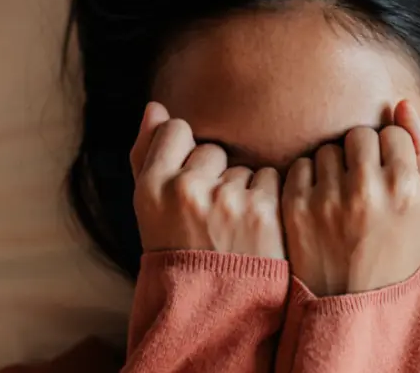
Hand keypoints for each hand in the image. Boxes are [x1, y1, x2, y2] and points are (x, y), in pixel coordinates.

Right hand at [130, 102, 284, 259]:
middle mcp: (186, 190)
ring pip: (244, 168)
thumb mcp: (151, 211)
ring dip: (243, 191)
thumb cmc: (179, 254)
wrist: (215, 312)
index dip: (185, 156)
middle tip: (210, 219)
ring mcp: (227, 200)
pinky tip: (255, 232)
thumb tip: (155, 107)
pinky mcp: (264, 212)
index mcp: (150, 188)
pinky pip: (271, 180)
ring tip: (232, 231)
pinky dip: (267, 202)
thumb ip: (148, 156)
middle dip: (216, 178)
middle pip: (213, 151)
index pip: (175, 131)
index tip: (187, 187)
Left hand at [282, 101, 419, 295]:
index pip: (393, 133)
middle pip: (359, 135)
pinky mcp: (295, 209)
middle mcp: (368, 192)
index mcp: (406, 189)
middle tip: (363, 184)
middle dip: (361, 153)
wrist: (356, 302)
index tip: (387, 175)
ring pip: (328, 148)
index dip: (389, 151)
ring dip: (334, 165)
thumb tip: (402, 102)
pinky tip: (320, 203)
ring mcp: (328, 200)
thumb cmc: (398, 247)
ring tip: (342, 196)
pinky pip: (300, 165)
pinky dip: (308, 179)